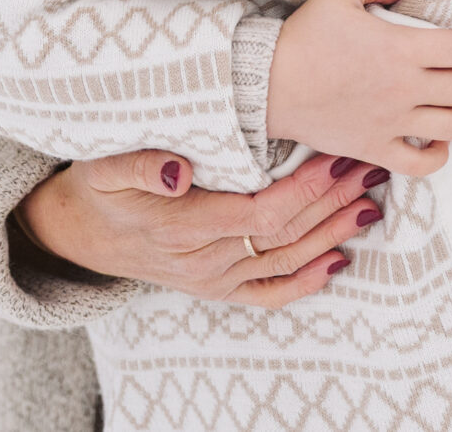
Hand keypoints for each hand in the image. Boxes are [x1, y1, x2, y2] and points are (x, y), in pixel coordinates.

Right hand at [18, 149, 387, 307]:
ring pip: (285, 261)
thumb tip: (178, 172)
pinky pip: (268, 294)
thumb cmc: (101, 187)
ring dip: (331, 234)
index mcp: (182, 228)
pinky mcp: (217, 288)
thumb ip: (140, 165)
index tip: (336, 157)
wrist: (82, 232)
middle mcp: (203, 261)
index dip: (305, 188)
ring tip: (369, 202)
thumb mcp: (105, 166)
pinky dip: (306, 282)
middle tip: (367, 165)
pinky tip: (339, 261)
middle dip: (331, 200)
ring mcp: (212, 279)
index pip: (261, 211)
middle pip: (283, 233)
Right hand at [266, 0, 451, 176]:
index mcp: (401, 48)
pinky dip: (436, 156)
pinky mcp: (375, 149)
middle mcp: (404, 87)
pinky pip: (423, 166)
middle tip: (446, 74)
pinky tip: (429, 141)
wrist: (269, 85)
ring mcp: (392, 123)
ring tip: (440, 104)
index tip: (444, 45)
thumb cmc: (303, 38)